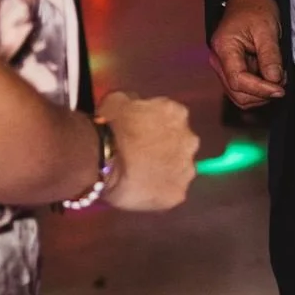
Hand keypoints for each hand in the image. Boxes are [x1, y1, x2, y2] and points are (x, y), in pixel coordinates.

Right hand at [96, 91, 197, 210]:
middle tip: (141, 155)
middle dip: (165, 149)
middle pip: (181, 144)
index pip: (172, 118)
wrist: (105, 160)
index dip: (155, 126)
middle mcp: (189, 140)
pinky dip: (159, 193)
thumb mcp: (118, 99)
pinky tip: (141, 191)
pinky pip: (170, 193)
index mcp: (177, 114)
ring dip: (164, 171)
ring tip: (140, 176)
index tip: (141, 132)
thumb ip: (134, 102)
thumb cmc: (111, 126)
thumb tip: (135, 106)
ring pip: (178, 171)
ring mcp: (186, 170)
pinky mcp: (178, 194)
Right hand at [207, 0, 285, 108]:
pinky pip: (243, 89)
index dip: (260, 89)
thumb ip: (270, 56)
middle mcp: (218, 61)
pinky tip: (269, 77)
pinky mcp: (231, 70)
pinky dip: (258, 89)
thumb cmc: (255, 8)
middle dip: (262, 94)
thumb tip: (275, 80)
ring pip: (240, 96)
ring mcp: (223, 67)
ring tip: (277, 78)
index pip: (238, 80)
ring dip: (261, 94)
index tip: (280, 89)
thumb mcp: (267, 29)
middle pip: (237, 93)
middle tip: (282, 84)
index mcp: (224, 48)